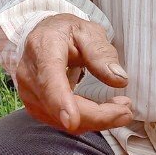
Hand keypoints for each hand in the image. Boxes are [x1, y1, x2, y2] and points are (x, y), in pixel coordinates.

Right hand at [16, 13, 132, 134]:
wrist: (42, 36)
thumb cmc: (67, 32)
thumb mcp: (88, 32)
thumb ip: (102, 54)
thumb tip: (119, 79)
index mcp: (43, 49)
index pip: (49, 79)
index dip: (60, 101)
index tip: (72, 121)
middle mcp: (29, 75)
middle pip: (61, 108)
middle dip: (97, 116)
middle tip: (127, 110)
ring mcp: (28, 94)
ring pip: (63, 121)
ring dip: (95, 120)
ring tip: (120, 107)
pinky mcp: (34, 107)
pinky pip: (61, 123)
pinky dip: (86, 121)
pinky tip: (102, 110)